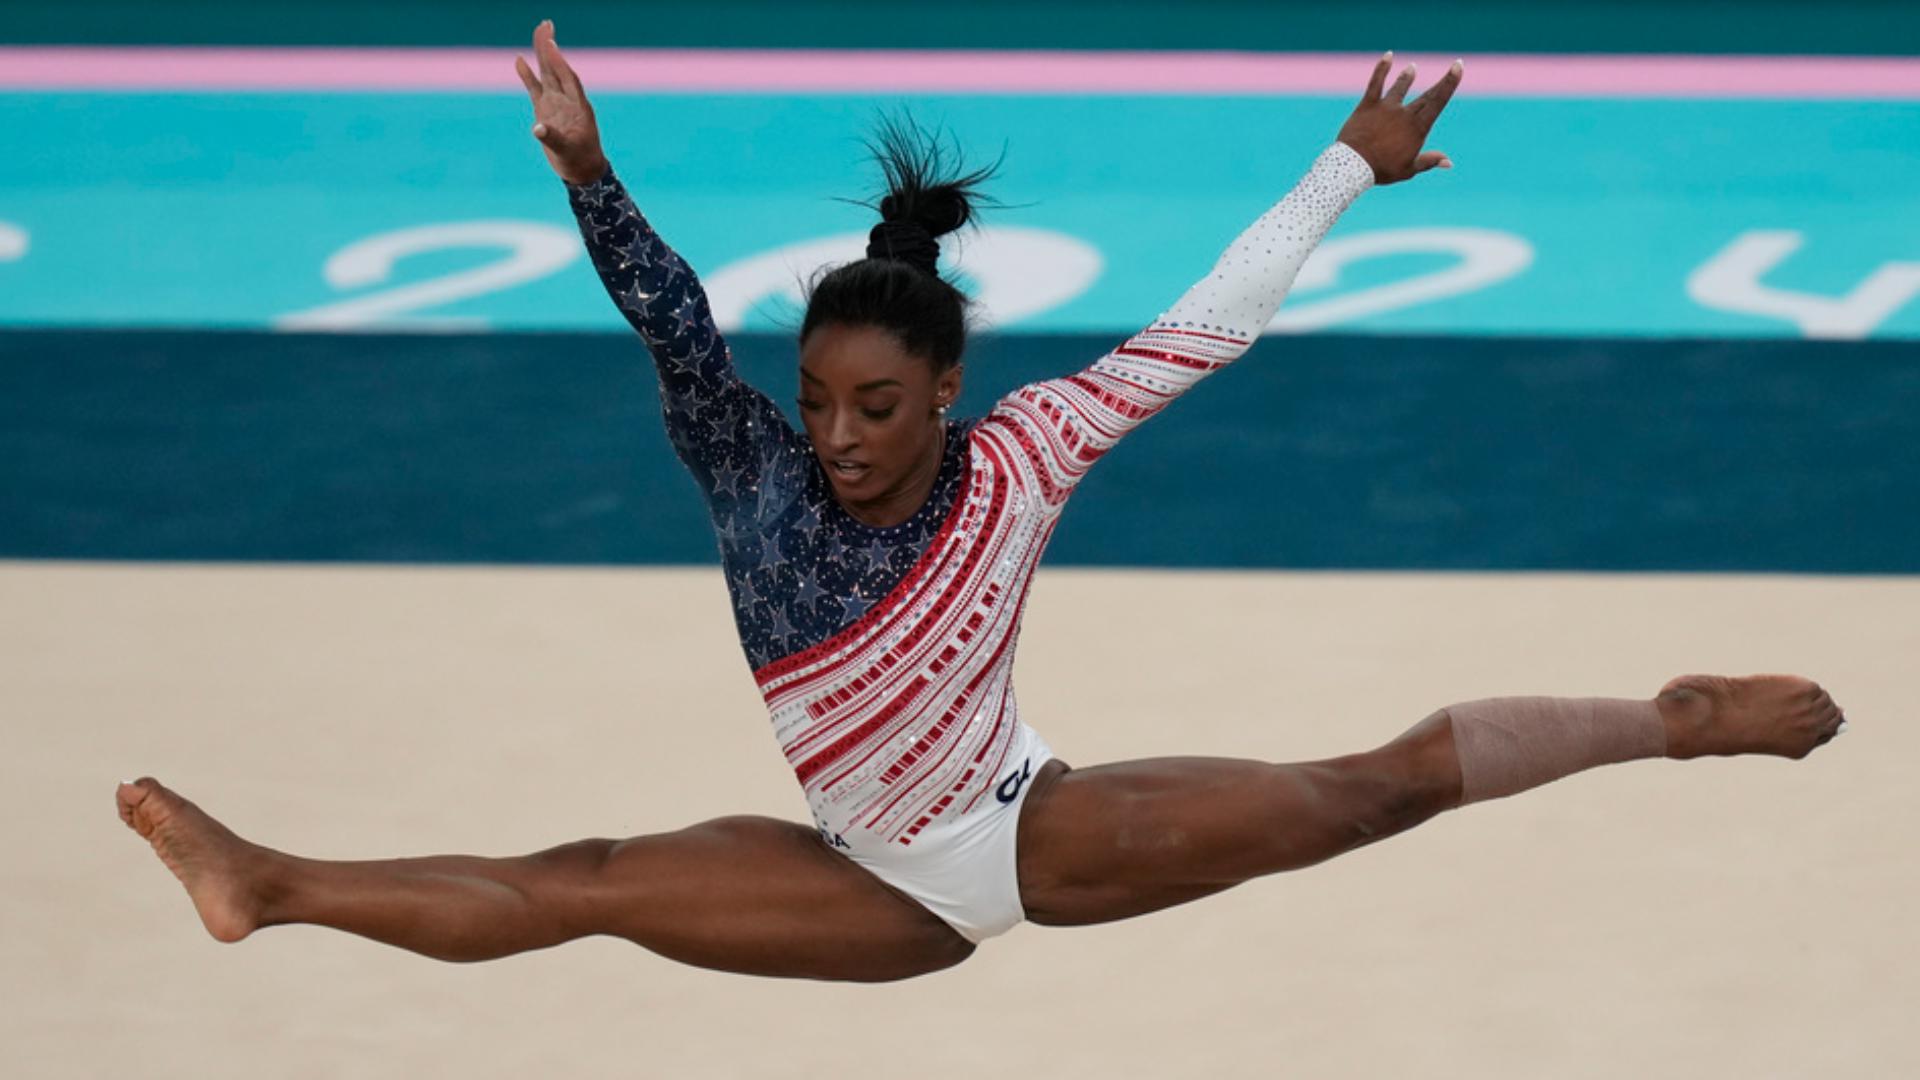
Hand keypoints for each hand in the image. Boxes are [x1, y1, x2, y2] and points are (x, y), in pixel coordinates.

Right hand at [515, 20, 608, 184]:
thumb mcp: (567, 151)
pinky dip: (528, 75)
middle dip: (550, 48)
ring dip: (542, 54)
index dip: (559, 61)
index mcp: (578, 106)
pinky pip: (535, 88)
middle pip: (557, 69)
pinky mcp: (546, 110)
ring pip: (548, 74)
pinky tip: (520, 59)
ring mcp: (556, 103)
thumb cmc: (579, 161)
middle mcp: (567, 100)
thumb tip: (538, 129)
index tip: (551, 43)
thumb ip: (553, 138)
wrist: (581, 170)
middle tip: (545, 25)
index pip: (567, 78)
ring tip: (538, 31)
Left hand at [1335, 53, 1462, 184]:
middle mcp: (1404, 113)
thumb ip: (1428, 161)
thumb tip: (1449, 162)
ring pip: (1400, 87)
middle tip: (1451, 68)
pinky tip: (1388, 56)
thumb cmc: (1382, 170)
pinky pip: (1376, 83)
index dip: (1449, 83)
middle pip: (1426, 95)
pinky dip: (1382, 68)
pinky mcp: (1368, 105)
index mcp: (1417, 128)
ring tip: (1412, 68)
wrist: (1354, 166)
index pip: (1438, 101)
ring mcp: (1386, 107)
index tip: (1458, 67)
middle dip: (1441, 82)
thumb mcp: (1408, 170)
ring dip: (1407, 77)